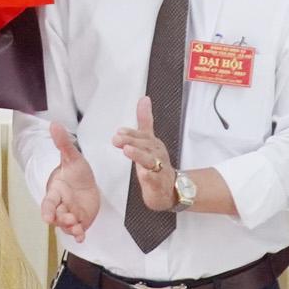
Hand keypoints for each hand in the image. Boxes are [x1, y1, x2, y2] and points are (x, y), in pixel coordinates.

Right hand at [41, 124, 102, 241]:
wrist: (88, 181)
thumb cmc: (77, 171)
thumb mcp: (73, 157)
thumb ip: (63, 144)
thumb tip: (54, 124)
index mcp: (55, 192)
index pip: (48, 203)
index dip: (47, 210)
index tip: (47, 217)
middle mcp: (61, 205)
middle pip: (57, 216)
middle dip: (62, 219)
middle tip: (69, 218)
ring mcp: (70, 215)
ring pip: (67, 226)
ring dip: (70, 228)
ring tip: (78, 227)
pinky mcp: (81, 221)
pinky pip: (77, 231)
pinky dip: (78, 235)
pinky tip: (82, 237)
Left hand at [111, 97, 177, 212]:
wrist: (171, 188)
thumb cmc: (158, 163)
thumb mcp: (149, 139)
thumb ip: (145, 120)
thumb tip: (144, 100)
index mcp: (152, 143)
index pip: (142, 135)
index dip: (131, 132)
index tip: (120, 130)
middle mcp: (156, 154)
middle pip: (144, 145)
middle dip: (131, 140)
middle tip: (117, 138)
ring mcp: (158, 168)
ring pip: (149, 160)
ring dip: (138, 154)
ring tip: (128, 150)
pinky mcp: (157, 183)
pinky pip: (154, 180)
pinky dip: (150, 177)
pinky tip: (144, 175)